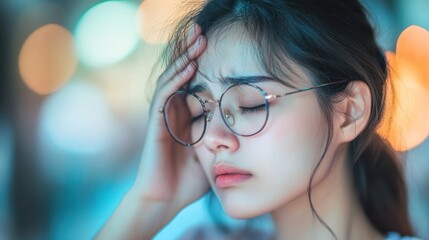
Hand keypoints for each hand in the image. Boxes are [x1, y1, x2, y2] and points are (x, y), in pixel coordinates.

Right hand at [132, 24, 208, 211]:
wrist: (165, 200)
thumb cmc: (188, 182)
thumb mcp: (213, 156)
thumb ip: (224, 142)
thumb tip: (248, 135)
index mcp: (187, 118)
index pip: (195, 84)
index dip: (204, 66)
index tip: (220, 49)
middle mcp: (174, 112)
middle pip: (181, 75)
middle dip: (192, 53)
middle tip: (204, 31)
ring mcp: (163, 116)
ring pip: (172, 80)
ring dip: (184, 58)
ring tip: (197, 38)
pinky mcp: (156, 124)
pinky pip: (165, 97)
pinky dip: (176, 81)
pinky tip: (188, 67)